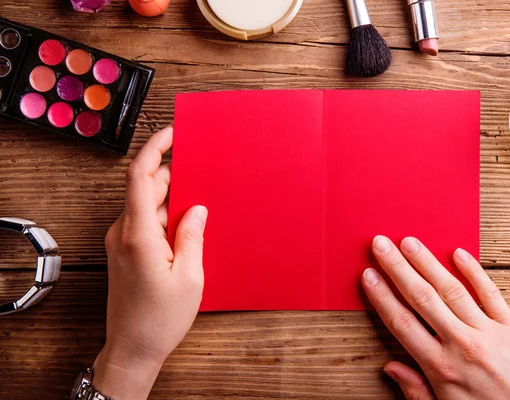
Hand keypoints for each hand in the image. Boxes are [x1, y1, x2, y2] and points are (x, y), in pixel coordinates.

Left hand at [93, 126, 207, 399]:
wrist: (132, 348)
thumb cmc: (159, 318)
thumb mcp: (189, 277)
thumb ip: (192, 236)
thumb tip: (196, 208)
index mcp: (139, 235)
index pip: (140, 177)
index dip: (155, 149)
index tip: (172, 134)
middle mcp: (124, 233)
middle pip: (146, 188)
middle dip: (173, 177)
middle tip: (203, 177)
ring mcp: (122, 241)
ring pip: (146, 204)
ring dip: (171, 199)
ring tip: (200, 207)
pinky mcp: (125, 251)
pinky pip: (144, 221)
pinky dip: (164, 215)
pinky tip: (186, 227)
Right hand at [362, 236, 509, 399]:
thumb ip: (416, 390)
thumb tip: (390, 367)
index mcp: (440, 367)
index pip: (402, 322)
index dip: (382, 296)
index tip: (369, 275)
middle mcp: (461, 345)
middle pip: (422, 298)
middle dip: (397, 268)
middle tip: (381, 244)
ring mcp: (488, 333)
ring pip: (451, 290)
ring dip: (428, 263)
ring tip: (410, 242)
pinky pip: (491, 294)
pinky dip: (474, 271)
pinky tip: (458, 253)